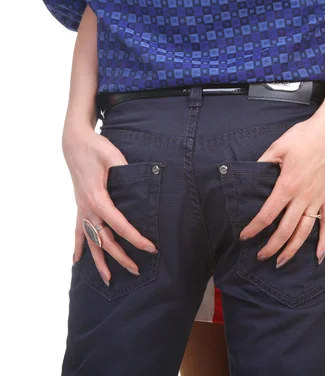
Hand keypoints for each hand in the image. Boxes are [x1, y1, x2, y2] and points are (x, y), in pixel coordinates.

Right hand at [63, 125, 157, 285]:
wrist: (76, 142)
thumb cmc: (96, 148)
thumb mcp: (115, 157)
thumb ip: (128, 172)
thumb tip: (145, 183)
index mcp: (99, 199)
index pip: (120, 226)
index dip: (136, 239)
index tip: (151, 248)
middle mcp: (88, 208)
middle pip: (105, 240)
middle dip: (121, 257)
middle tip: (137, 270)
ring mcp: (82, 209)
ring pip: (90, 241)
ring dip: (98, 261)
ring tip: (107, 280)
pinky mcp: (80, 206)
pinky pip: (78, 231)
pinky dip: (78, 246)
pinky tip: (76, 261)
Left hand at [239, 107, 324, 267]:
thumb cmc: (304, 137)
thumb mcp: (277, 147)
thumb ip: (263, 163)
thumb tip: (251, 175)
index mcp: (287, 185)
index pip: (267, 214)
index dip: (255, 228)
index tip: (245, 236)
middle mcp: (303, 197)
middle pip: (285, 230)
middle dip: (271, 246)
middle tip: (261, 257)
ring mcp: (318, 199)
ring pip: (304, 231)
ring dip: (292, 249)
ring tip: (281, 261)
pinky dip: (324, 241)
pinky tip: (319, 255)